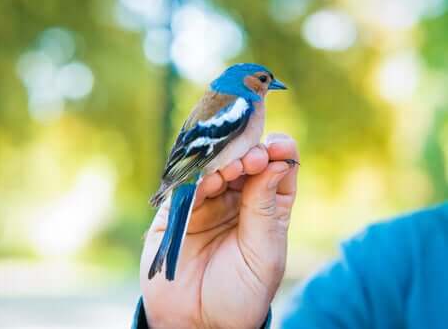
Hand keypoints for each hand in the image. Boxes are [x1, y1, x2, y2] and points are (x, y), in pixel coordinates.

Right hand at [140, 134, 298, 327]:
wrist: (197, 323)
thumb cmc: (240, 293)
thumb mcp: (264, 253)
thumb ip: (265, 208)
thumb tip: (277, 162)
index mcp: (266, 209)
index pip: (277, 170)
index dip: (279, 153)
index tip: (279, 146)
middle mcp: (238, 201)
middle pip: (246, 163)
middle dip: (250, 154)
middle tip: (252, 156)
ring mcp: (207, 203)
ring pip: (217, 169)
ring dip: (225, 163)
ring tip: (232, 167)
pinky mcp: (178, 210)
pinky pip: (187, 187)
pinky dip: (198, 178)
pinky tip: (208, 178)